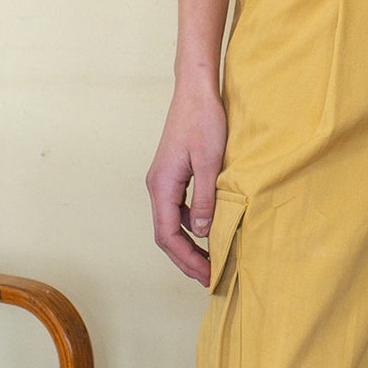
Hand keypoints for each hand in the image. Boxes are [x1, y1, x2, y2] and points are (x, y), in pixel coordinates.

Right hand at [148, 78, 226, 282]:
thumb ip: (206, 198)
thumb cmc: (203, 121)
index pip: (167, 235)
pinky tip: (209, 231)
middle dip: (186, 258)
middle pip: (165, 234)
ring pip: (171, 223)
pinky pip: (177, 209)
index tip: (206, 274)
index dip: (186, 259)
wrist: (195, 91)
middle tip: (209, 277)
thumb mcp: (211, 161)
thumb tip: (203, 232)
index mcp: (162, 186)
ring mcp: (163, 180)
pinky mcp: (172, 174)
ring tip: (210, 260)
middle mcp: (157, 186)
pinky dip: (191, 226)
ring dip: (188, 244)